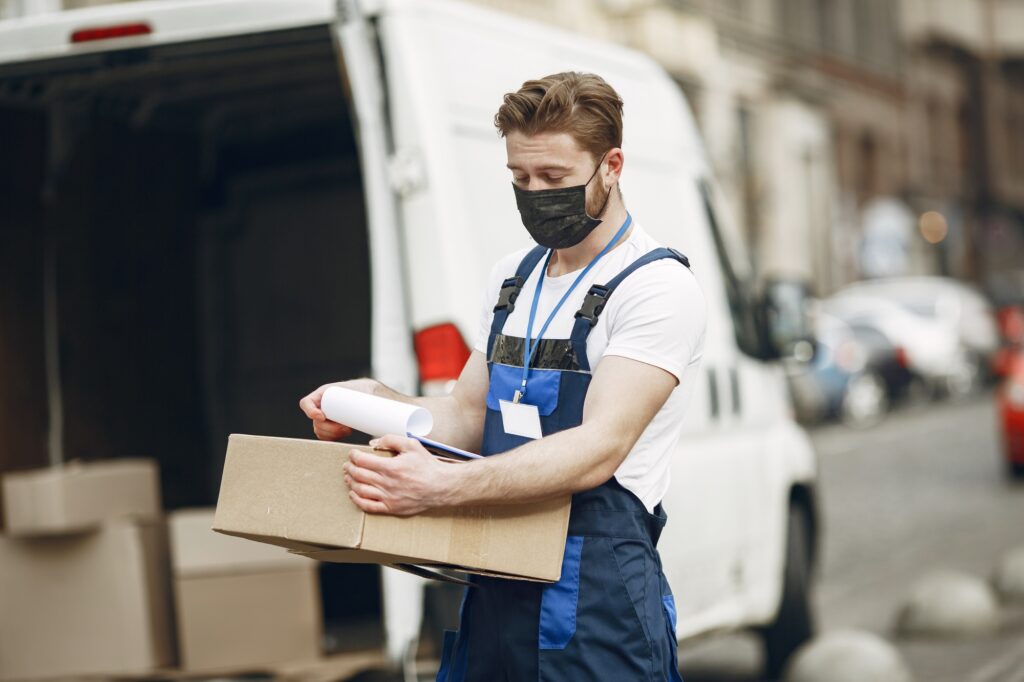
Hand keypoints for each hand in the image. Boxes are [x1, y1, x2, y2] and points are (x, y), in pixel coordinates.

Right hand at [299, 378, 377, 440]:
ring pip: (320, 431)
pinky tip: (344, 435)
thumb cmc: (362, 391)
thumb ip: (362, 393)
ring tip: (349, 430)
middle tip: (346, 428)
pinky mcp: (330, 427)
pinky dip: (333, 439)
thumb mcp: (360, 388)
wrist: (367, 397)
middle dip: (329, 428)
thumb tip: (372, 405)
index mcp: (322, 394)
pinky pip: (325, 437)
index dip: (310, 411)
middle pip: (314, 422)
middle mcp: (319, 406)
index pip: (306, 403)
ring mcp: (323, 418)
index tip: (322, 416)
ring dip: (333, 434)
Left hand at [343, 434, 457, 515]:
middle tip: (348, 464)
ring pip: (360, 490)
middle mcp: (387, 483)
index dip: (353, 455)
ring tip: (348, 476)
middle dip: (349, 467)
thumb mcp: (412, 445)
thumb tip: (374, 443)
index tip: (353, 453)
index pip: (362, 460)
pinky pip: (368, 506)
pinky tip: (353, 493)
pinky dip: (357, 499)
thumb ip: (391, 440)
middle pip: (358, 474)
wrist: (441, 486)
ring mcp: (388, 497)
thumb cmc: (428, 466)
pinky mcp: (391, 507)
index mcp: (390, 466)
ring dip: (350, 482)